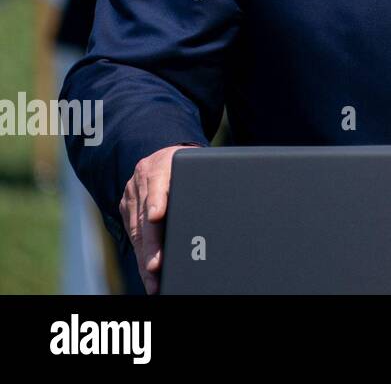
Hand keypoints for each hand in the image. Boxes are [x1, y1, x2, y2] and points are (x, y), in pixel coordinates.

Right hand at [120, 144, 199, 293]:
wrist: (162, 154)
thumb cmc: (187, 162)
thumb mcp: (195, 162)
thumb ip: (200, 180)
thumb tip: (220, 201)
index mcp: (161, 165)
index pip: (158, 183)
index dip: (157, 201)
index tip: (156, 216)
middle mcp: (142, 180)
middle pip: (146, 216)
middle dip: (151, 245)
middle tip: (156, 267)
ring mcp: (131, 196)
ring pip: (137, 231)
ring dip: (145, 257)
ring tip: (153, 279)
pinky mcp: (127, 209)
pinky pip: (133, 235)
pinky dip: (141, 254)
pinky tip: (147, 272)